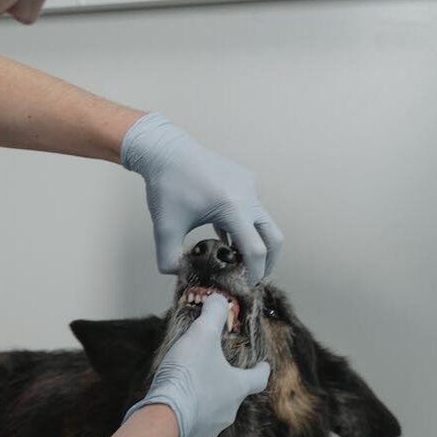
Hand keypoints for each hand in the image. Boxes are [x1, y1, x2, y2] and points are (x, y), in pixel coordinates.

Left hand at [121, 113, 282, 284]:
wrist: (166, 150)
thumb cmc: (166, 185)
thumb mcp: (164, 228)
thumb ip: (169, 259)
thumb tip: (181, 275)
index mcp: (232, 207)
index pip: (255, 250)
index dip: (255, 272)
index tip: (248, 286)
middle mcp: (247, 195)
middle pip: (273, 236)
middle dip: (268, 261)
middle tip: (255, 277)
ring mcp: (248, 185)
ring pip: (262, 222)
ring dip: (254, 242)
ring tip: (235, 259)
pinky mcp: (244, 179)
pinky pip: (252, 208)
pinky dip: (245, 225)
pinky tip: (226, 237)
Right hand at [122, 295, 270, 436]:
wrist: (163, 417)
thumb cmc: (188, 376)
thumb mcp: (202, 335)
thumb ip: (213, 314)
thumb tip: (219, 300)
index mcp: (238, 387)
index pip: (259, 378)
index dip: (261, 369)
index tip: (262, 364)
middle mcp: (230, 410)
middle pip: (235, 393)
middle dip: (226, 380)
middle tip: (213, 367)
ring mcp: (212, 427)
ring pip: (215, 409)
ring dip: (207, 396)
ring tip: (191, 384)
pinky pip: (196, 421)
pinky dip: (191, 410)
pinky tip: (178, 400)